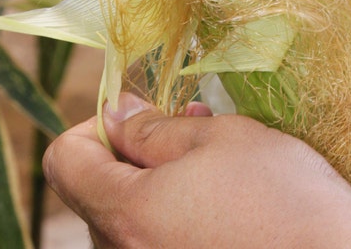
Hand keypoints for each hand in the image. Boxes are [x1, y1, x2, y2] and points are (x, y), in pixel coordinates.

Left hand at [43, 93, 350, 247]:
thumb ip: (156, 128)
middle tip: (191, 125)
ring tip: (216, 161)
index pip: (65, 159)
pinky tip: (221, 197)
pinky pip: (155, 239)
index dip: (96, 124)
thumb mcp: (222, 139)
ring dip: (161, 178)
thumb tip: (117, 115)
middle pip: (97, 188)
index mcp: (125, 213)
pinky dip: (176, 211)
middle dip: (137, 149)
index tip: (141, 113)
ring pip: (130, 215)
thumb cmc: (285, 199)